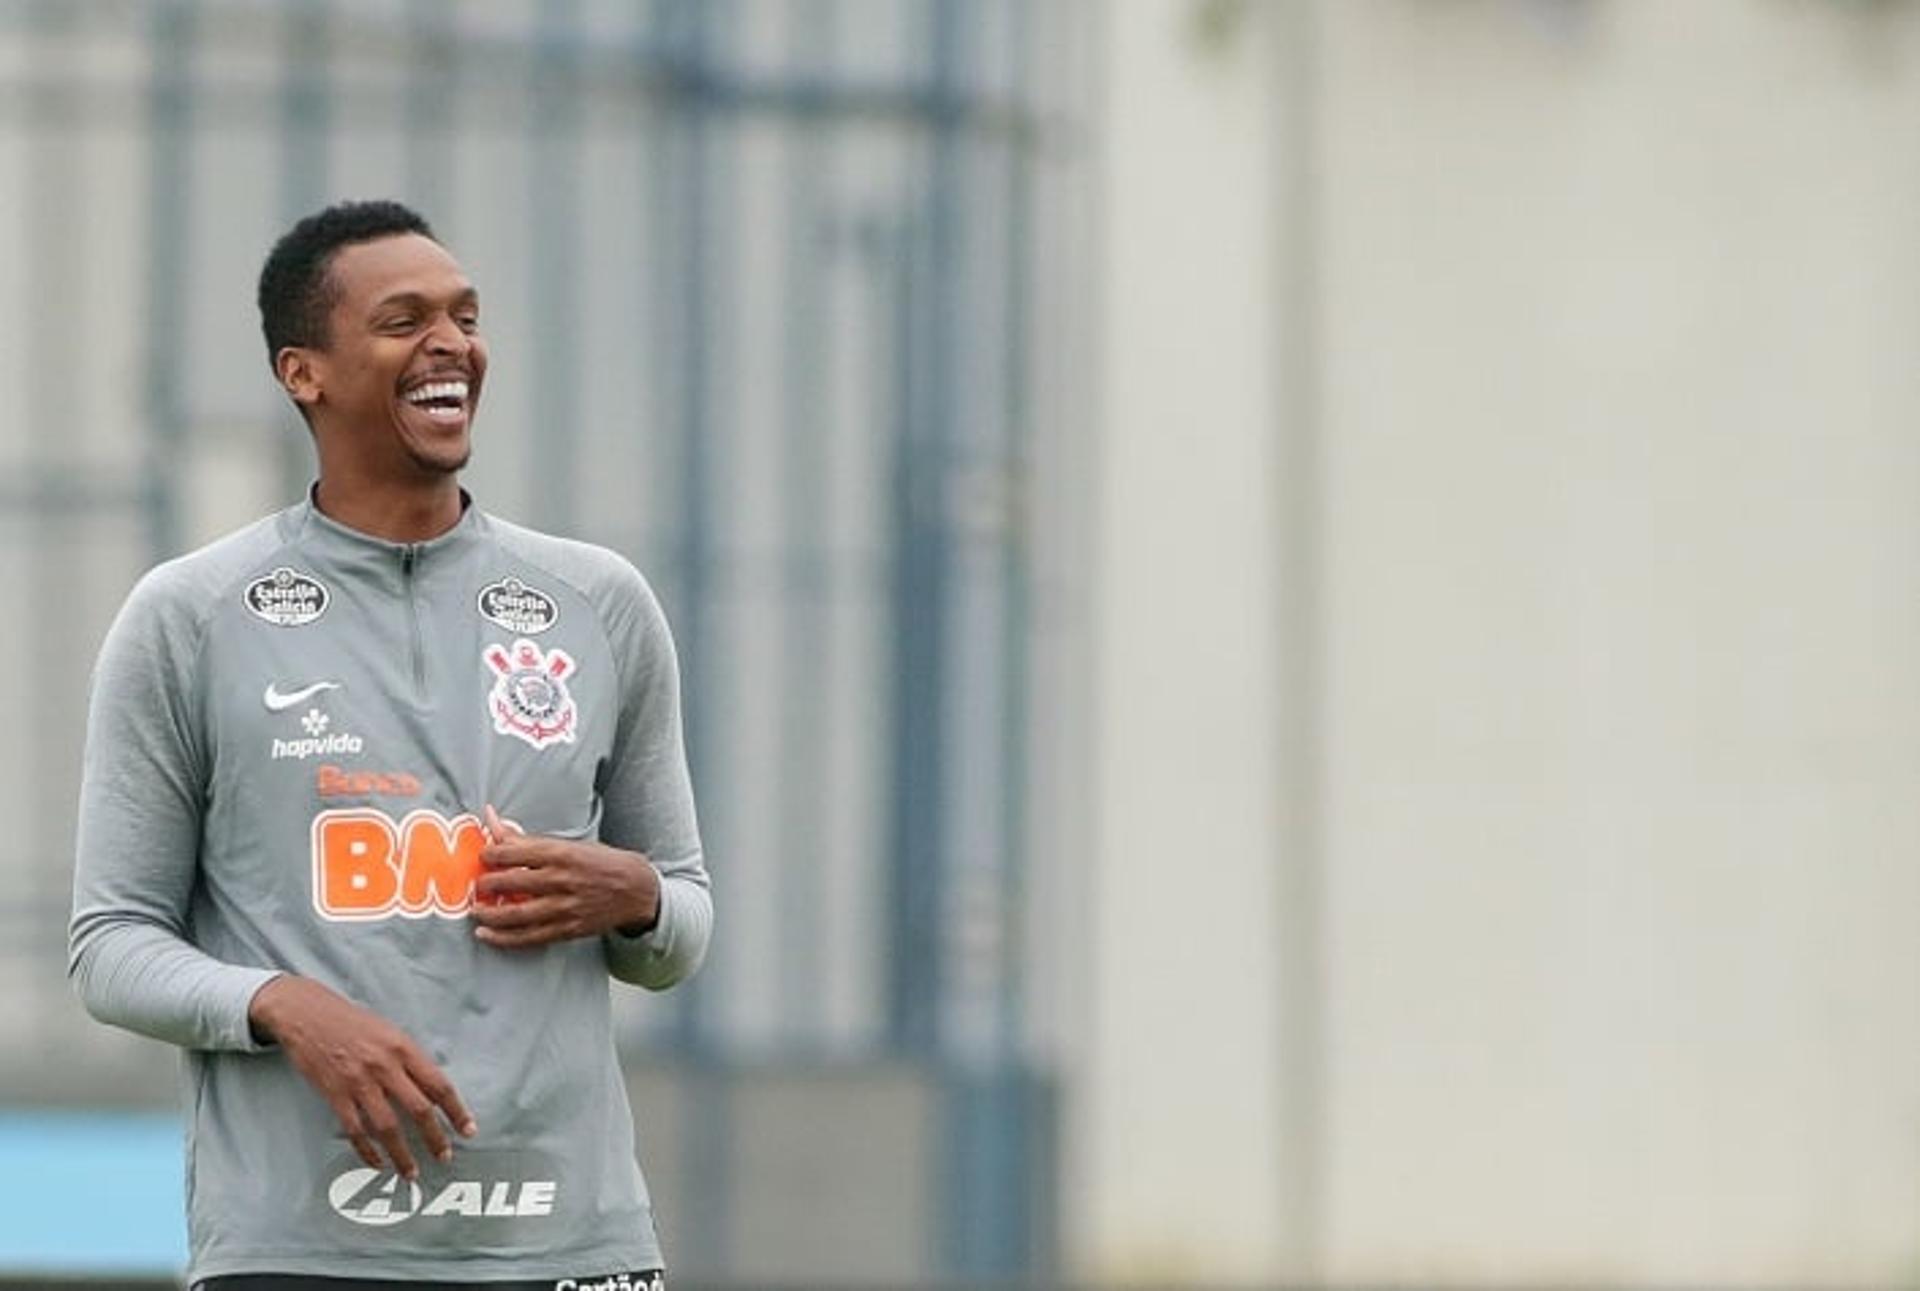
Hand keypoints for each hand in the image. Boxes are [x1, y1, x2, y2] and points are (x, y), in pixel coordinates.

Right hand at [248, 975, 475, 1180]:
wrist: (307, 1014)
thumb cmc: (350, 1021)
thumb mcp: (390, 1032)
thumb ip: (410, 1060)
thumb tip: (431, 1091)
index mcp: (403, 1048)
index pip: (439, 1085)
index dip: (457, 1111)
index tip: (467, 1129)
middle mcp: (385, 1066)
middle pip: (419, 1110)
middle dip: (435, 1138)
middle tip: (444, 1156)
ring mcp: (359, 1082)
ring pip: (388, 1127)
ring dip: (402, 1154)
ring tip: (411, 1171)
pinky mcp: (335, 1094)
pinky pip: (356, 1130)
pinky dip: (368, 1151)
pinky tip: (377, 1162)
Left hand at [471, 803, 660, 949]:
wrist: (636, 890)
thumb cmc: (600, 862)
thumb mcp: (568, 844)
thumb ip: (527, 839)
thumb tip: (491, 820)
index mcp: (561, 853)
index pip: (512, 852)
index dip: (490, 856)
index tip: (483, 858)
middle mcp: (560, 880)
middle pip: (510, 883)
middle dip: (486, 886)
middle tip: (477, 886)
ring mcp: (564, 907)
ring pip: (515, 914)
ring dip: (488, 914)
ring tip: (476, 912)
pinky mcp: (567, 928)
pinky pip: (528, 937)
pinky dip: (503, 938)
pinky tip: (486, 935)